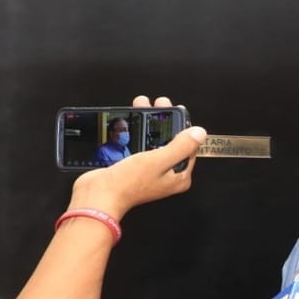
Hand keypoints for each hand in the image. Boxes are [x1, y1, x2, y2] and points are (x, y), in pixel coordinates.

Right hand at [67, 96, 204, 219]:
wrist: (98, 195)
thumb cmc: (128, 184)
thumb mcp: (159, 160)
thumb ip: (181, 146)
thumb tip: (199, 133)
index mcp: (178, 176)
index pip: (188, 147)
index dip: (183, 126)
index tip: (177, 110)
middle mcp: (166, 175)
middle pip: (171, 142)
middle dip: (164, 121)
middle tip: (159, 103)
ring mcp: (150, 172)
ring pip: (154, 141)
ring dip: (149, 123)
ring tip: (144, 105)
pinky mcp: (134, 168)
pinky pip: (141, 146)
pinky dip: (138, 133)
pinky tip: (132, 122)